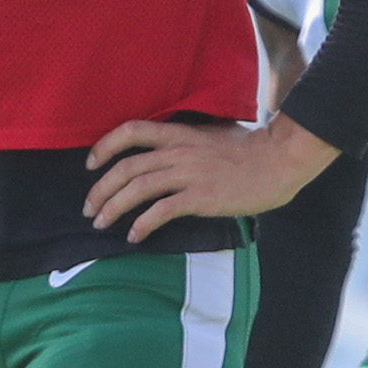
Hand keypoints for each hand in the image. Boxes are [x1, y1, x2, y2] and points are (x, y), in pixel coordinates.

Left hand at [84, 115, 334, 241]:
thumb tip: (168, 153)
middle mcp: (178, 152)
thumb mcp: (212, 136)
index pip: (131, 131)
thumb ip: (187, 142)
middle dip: (100, 189)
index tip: (91, 164)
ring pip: (137, 189)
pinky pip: (161, 211)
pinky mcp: (201, 197)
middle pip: (126, 167)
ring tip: (101, 223)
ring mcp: (189, 174)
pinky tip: (134, 236)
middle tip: (89, 208)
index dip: (105, 146)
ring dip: (113, 208)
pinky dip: (142, 224)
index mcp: (180, 134)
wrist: (278, 161)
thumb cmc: (251, 150)